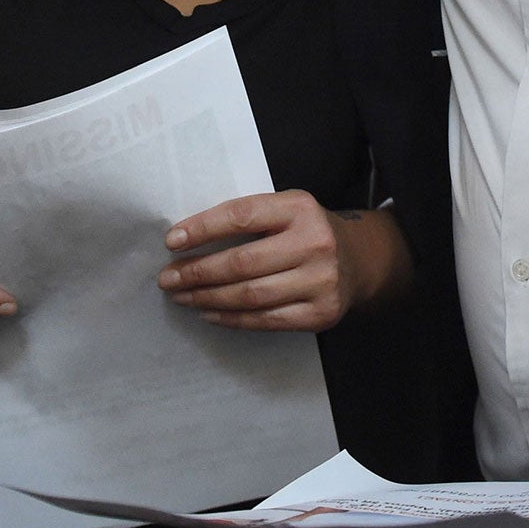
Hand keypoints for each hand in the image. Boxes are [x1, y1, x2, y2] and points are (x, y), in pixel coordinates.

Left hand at [158, 193, 402, 331]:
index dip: (203, 228)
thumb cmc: (307, 231)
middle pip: (242, 262)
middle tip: (167, 278)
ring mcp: (320, 281)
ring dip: (208, 298)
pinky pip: (266, 320)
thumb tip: (187, 239)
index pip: (242, 215)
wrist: (361, 261)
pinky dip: (232, 318)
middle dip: (198, 272)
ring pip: (250, 295)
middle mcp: (314, 242)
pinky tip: (209, 312)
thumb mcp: (287, 209)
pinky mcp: (321, 314)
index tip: (171, 241)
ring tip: (182, 297)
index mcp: (300, 207)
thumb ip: (248, 218)